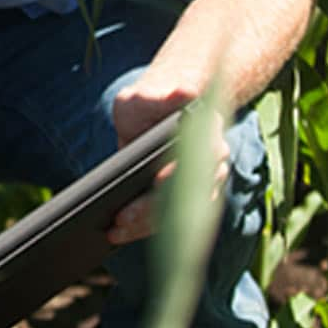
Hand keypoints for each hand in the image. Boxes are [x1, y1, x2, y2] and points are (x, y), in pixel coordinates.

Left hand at [107, 84, 228, 244]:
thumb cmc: (148, 103)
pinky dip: (147, 229)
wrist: (155, 112)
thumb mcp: (146, 96)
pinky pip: (172, 220)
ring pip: (180, 214)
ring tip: (115, 233)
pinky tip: (123, 235)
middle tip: (119, 223)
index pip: (194, 161)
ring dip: (147, 227)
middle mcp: (212, 161)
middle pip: (185, 195)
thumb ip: (163, 97)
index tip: (151, 186)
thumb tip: (185, 92)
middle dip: (152, 211)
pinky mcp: (187, 199)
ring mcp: (203, 183)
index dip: (172, 177)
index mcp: (206, 133)